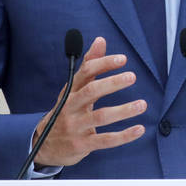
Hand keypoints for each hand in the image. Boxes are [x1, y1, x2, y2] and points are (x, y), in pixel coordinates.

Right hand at [34, 36, 146, 166]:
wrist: (43, 145)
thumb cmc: (66, 110)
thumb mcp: (74, 88)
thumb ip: (89, 65)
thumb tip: (100, 40)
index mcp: (71, 90)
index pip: (86, 72)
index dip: (104, 64)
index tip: (123, 59)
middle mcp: (71, 106)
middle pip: (91, 91)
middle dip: (112, 83)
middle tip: (132, 76)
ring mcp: (75, 126)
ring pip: (101, 116)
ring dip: (123, 110)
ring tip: (142, 104)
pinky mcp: (82, 144)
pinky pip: (105, 140)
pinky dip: (124, 136)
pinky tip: (139, 129)